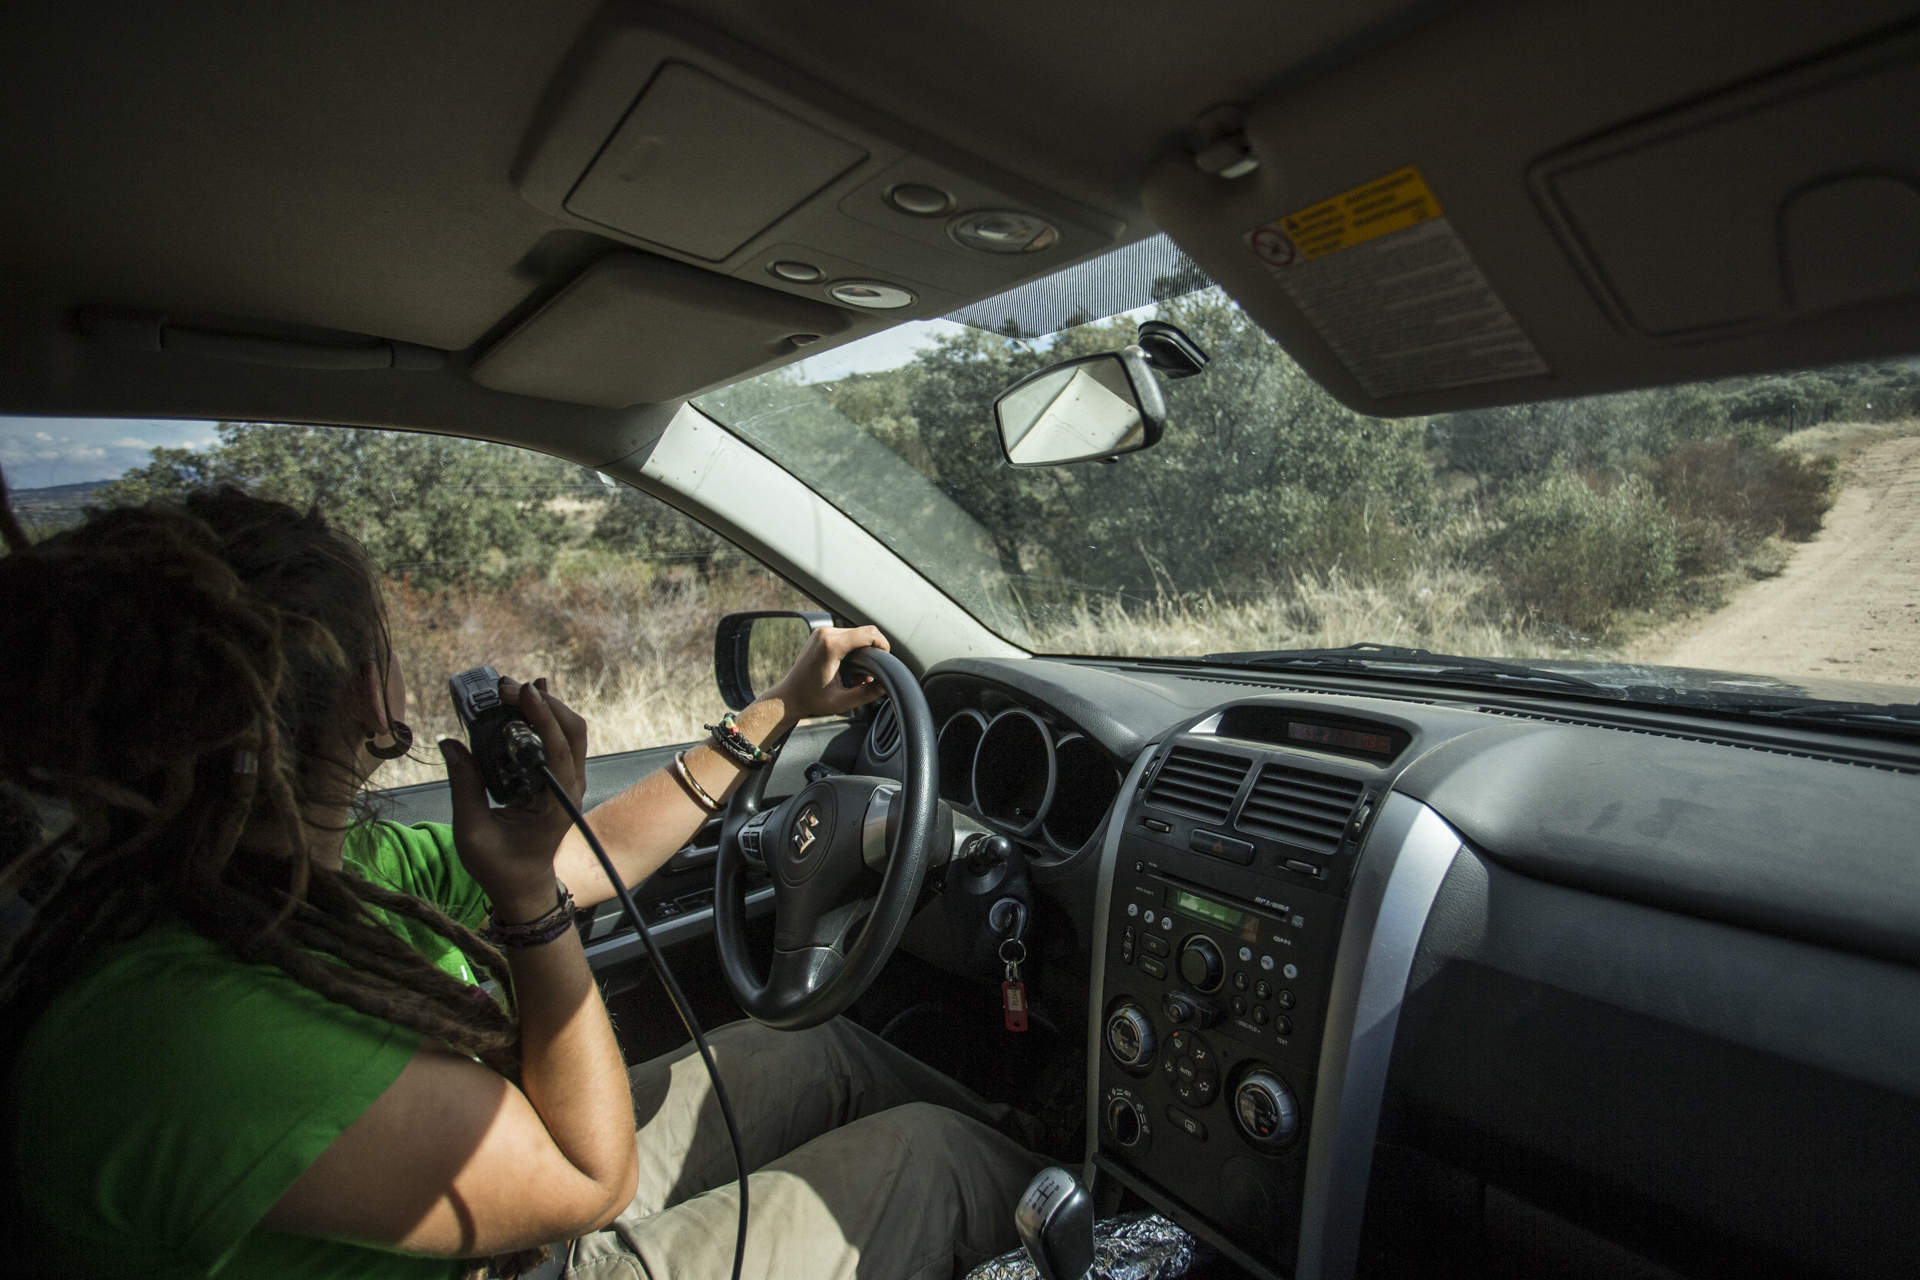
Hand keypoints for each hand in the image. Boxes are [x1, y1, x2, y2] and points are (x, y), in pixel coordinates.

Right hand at [439, 677, 588, 921]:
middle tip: (506, 687)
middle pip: (572, 731)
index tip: (521, 691)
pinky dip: (542, 719)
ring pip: (569, 732)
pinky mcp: (557, 780)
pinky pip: (558, 741)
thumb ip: (464, 786)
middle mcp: (569, 788)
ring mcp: (567, 782)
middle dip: (543, 703)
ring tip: (509, 690)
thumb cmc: (499, 867)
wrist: (522, 888)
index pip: (558, 750)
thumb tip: (450, 742)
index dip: (542, 716)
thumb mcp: (472, 831)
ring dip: (544, 707)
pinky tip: (523, 704)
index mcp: (555, 802)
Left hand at [768, 624, 890, 719]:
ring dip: (864, 651)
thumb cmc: (811, 700)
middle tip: (870, 675)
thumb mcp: (841, 702)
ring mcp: (821, 632)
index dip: (883, 644)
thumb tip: (885, 687)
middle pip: (864, 632)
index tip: (886, 660)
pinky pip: (846, 635)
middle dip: (873, 651)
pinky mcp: (821, 635)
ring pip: (856, 633)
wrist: (789, 696)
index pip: (868, 633)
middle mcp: (825, 634)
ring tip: (860, 675)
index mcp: (830, 646)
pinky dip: (854, 649)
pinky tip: (851, 668)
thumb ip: (865, 694)